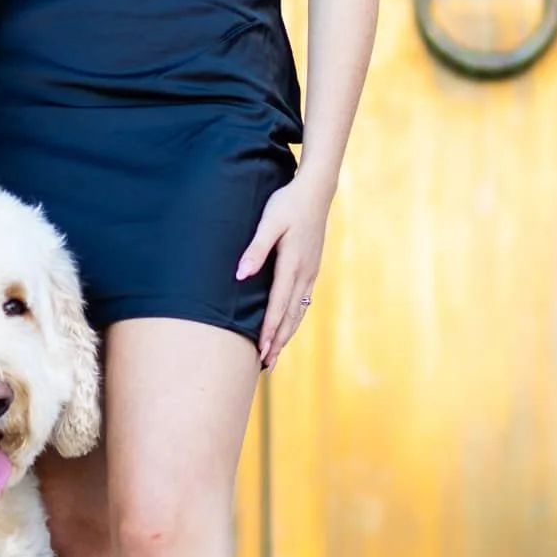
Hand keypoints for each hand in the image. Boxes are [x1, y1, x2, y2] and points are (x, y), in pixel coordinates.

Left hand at [235, 174, 330, 371]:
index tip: (261, 351)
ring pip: (298, 311)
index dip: (269, 330)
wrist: (316, 191)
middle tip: (266, 365)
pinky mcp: (311, 269)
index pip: (278, 305)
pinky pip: (302, 302)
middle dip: (279, 341)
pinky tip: (288, 327)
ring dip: (287, 334)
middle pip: (290, 316)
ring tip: (275, 354)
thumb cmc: (288, 204)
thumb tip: (240, 275)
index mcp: (292, 264)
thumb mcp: (269, 222)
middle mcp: (304, 273)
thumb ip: (255, 249)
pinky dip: (294, 319)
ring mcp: (310, 272)